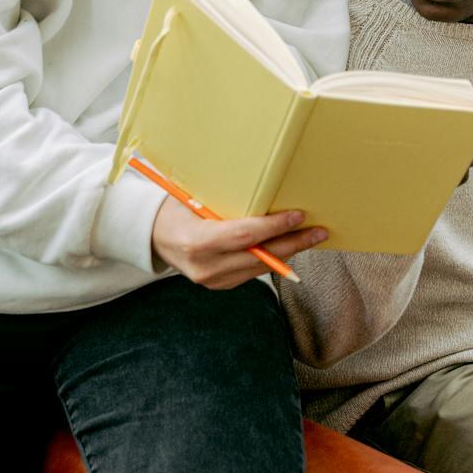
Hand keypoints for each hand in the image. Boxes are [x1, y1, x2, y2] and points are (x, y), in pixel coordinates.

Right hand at [151, 196, 326, 289]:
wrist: (152, 236)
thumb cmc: (174, 208)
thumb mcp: (193, 197)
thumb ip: (225, 200)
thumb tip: (265, 187)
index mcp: (197, 241)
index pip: (245, 236)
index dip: (274, 227)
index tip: (298, 216)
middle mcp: (206, 266)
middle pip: (260, 256)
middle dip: (294, 243)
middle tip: (320, 232)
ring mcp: (213, 281)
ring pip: (261, 268)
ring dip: (288, 252)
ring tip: (311, 237)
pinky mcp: (220, 286)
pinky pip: (253, 272)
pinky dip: (272, 259)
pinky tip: (288, 246)